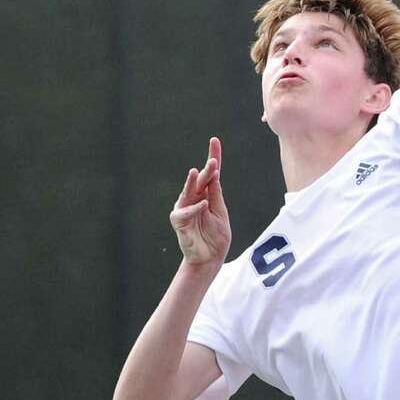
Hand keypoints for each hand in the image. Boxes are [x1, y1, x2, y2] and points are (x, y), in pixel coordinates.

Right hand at [169, 137, 231, 266]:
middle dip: (207, 169)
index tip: (214, 140)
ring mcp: (186, 208)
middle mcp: (195, 198)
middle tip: (213, 161)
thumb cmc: (216, 237)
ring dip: (194, 182)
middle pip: (202, 179)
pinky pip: (185, 211)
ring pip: (189, 191)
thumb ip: (216, 195)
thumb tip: (214, 175)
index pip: (211, 173)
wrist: (209, 259)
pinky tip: (202, 204)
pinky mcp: (179, 221)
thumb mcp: (220, 212)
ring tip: (197, 171)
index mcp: (207, 194)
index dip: (213, 156)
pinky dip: (194, 208)